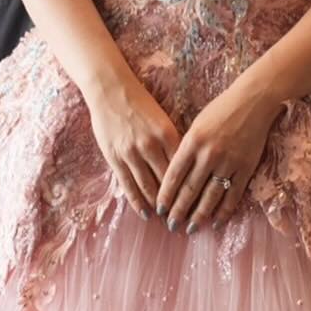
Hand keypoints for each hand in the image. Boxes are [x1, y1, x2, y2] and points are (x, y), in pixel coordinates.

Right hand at [85, 75, 180, 220]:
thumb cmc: (141, 103)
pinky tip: (145, 214)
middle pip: (169, 182)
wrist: (110, 89)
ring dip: (158, 207)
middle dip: (178, 204)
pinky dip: (138, 202)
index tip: (200, 205)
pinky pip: (128, 185)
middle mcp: (151, 145)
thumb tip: (189, 168)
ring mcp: (131, 153)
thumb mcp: (164, 120)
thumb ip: (174, 143)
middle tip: (186, 220)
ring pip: (149, 187)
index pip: (185, 169)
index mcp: (169, 134)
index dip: (193, 190)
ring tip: (167, 220)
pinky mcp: (115, 157)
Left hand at [156, 80, 280, 233]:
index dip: (165, 195)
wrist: (254, 101)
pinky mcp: (246, 168)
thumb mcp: (197, 124)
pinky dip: (224, 212)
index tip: (159, 209)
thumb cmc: (222, 109)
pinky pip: (233, 195)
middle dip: (178, 210)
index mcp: (192, 141)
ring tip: (190, 229)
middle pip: (189, 190)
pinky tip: (216, 223)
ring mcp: (228, 163)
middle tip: (171, 226)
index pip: (173, 175)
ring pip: (210, 197)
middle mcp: (208, 154)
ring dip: (199, 216)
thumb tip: (175, 174)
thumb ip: (187, 147)